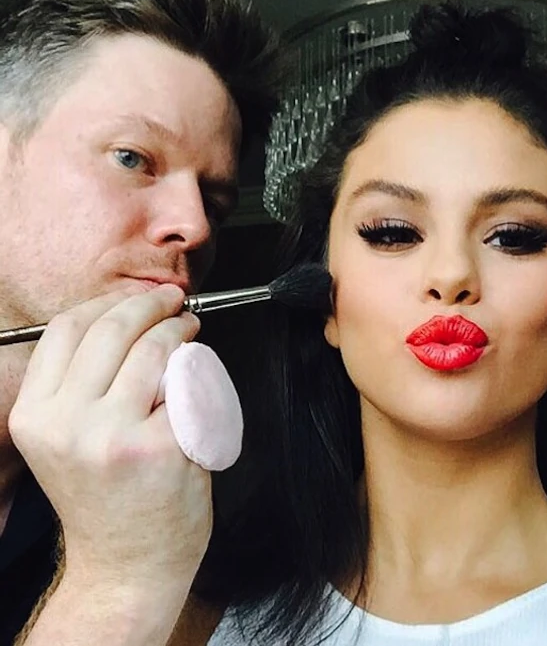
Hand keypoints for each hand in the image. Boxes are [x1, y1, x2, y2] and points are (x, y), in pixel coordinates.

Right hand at [8, 285, 210, 592]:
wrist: (127, 562)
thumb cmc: (107, 496)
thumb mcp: (67, 438)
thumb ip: (81, 383)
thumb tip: (127, 318)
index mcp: (34, 415)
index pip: (66, 329)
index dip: (107, 302)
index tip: (137, 297)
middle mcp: (64, 422)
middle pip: (110, 329)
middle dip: (150, 305)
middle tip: (175, 302)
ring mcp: (112, 435)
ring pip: (152, 349)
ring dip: (179, 328)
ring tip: (191, 330)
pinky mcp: (159, 446)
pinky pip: (186, 385)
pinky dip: (197, 372)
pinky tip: (200, 376)